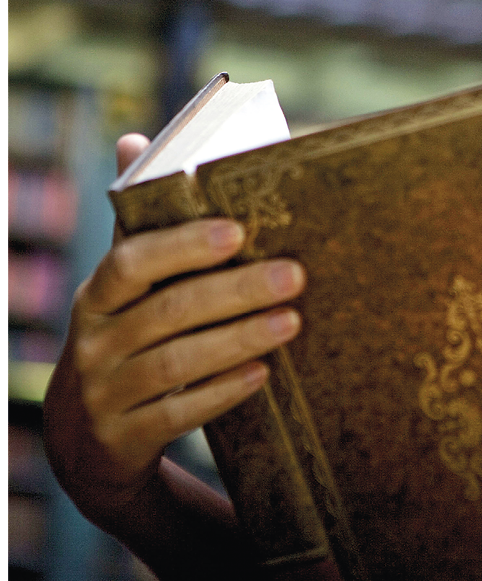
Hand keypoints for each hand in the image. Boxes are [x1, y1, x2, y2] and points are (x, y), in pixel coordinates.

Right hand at [43, 134, 307, 526]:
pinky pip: (176, 414)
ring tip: (292, 321)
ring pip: (175, 364)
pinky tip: (263, 374)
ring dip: (238, 339)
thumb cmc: (126, 338)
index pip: (129, 262)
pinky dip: (222, 393)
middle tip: (294, 274)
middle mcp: (92, 343)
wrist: (88, 440)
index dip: (181, 245)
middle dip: (234, 291)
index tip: (237, 230)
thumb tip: (137, 139)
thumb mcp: (124, 288)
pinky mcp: (123, 439)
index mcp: (96, 296)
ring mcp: (104, 395)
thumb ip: (142, 226)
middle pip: (166, 312)